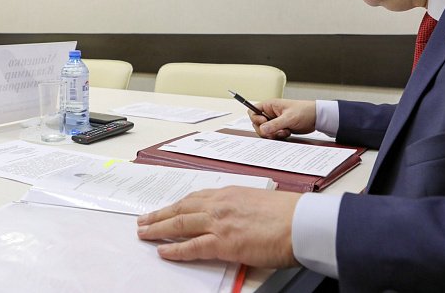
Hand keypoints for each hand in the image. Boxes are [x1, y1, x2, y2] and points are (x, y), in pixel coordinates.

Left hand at [136, 187, 300, 267]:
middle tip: (143, 219)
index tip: (167, 208)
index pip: (195, 198)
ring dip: (158, 228)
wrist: (301, 222)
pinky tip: (162, 251)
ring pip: (180, 224)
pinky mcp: (223, 242)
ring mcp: (219, 222)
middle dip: (160, 215)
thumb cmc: (289, 214)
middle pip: (181, 209)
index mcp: (229, 193)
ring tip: (143, 233)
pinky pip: (191, 246)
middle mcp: (220, 204)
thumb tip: (236, 218)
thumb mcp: (259, 201)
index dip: (178, 205)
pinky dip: (175, 249)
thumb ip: (241, 207)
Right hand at [249, 99, 316, 139]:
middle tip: (275, 131)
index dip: (256, 118)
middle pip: (257, 124)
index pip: (253, 111)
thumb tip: (262, 129)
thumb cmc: (304, 111)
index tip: (264, 122)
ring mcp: (275, 121)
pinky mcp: (280, 128)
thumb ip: (274, 124)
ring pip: (265, 131)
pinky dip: (278, 136)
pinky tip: (287, 133)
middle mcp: (270, 113)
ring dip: (273, 134)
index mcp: (270, 106)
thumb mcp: (289, 118)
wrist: (316, 118)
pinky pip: (273, 134)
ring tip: (284, 131)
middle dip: (265, 130)